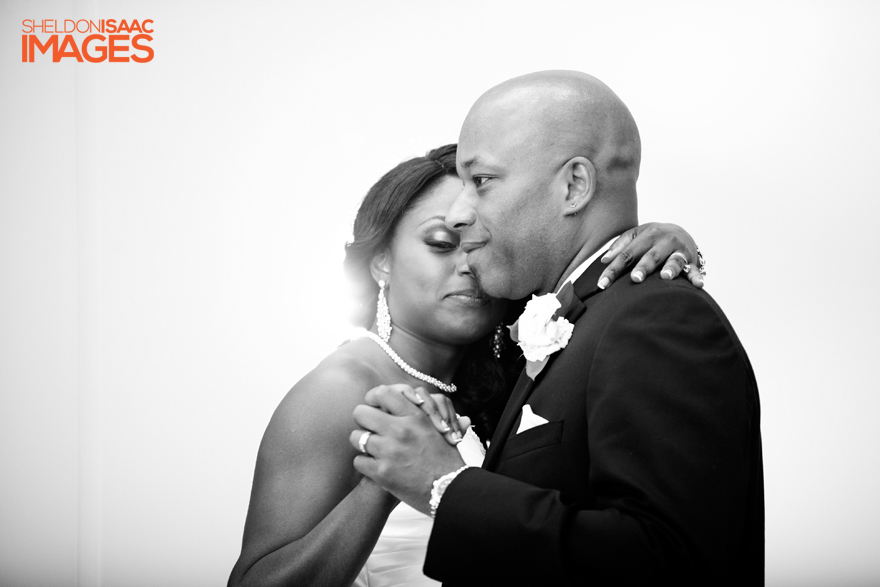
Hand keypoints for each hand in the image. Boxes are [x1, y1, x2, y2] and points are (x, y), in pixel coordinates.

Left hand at [350, 385, 465, 515]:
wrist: (451, 489)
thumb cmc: (447, 460)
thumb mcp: (440, 430)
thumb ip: (426, 414)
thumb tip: (427, 402)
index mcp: (415, 416)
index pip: (382, 393)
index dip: (373, 398)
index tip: (375, 407)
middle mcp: (400, 430)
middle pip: (361, 413)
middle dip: (364, 421)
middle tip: (371, 429)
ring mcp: (389, 450)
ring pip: (356, 437)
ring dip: (363, 443)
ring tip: (373, 450)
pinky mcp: (382, 472)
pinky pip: (358, 461)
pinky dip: (365, 465)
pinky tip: (375, 467)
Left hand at [597, 222, 704, 289]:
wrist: (680, 231)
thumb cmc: (651, 238)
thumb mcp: (636, 236)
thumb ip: (619, 247)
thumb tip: (604, 260)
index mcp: (647, 235)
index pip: (627, 254)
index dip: (613, 269)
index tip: (602, 285)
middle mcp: (663, 241)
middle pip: (651, 256)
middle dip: (643, 267)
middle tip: (635, 279)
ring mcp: (678, 250)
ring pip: (674, 260)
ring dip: (670, 269)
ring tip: (665, 277)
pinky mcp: (692, 261)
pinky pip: (694, 270)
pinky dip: (696, 277)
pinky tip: (698, 284)